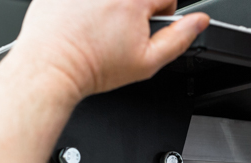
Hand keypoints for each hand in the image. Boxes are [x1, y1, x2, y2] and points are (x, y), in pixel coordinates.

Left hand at [11, 0, 209, 97]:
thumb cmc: (91, 67)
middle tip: (118, 31)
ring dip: (108, 5)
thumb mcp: (147, 62)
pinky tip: (80, 20)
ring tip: (96, 26)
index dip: (160, 14)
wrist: (51, 68)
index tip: (145, 27)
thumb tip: (200, 22)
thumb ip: (179, 39)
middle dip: (134, 8)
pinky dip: (83, 4)